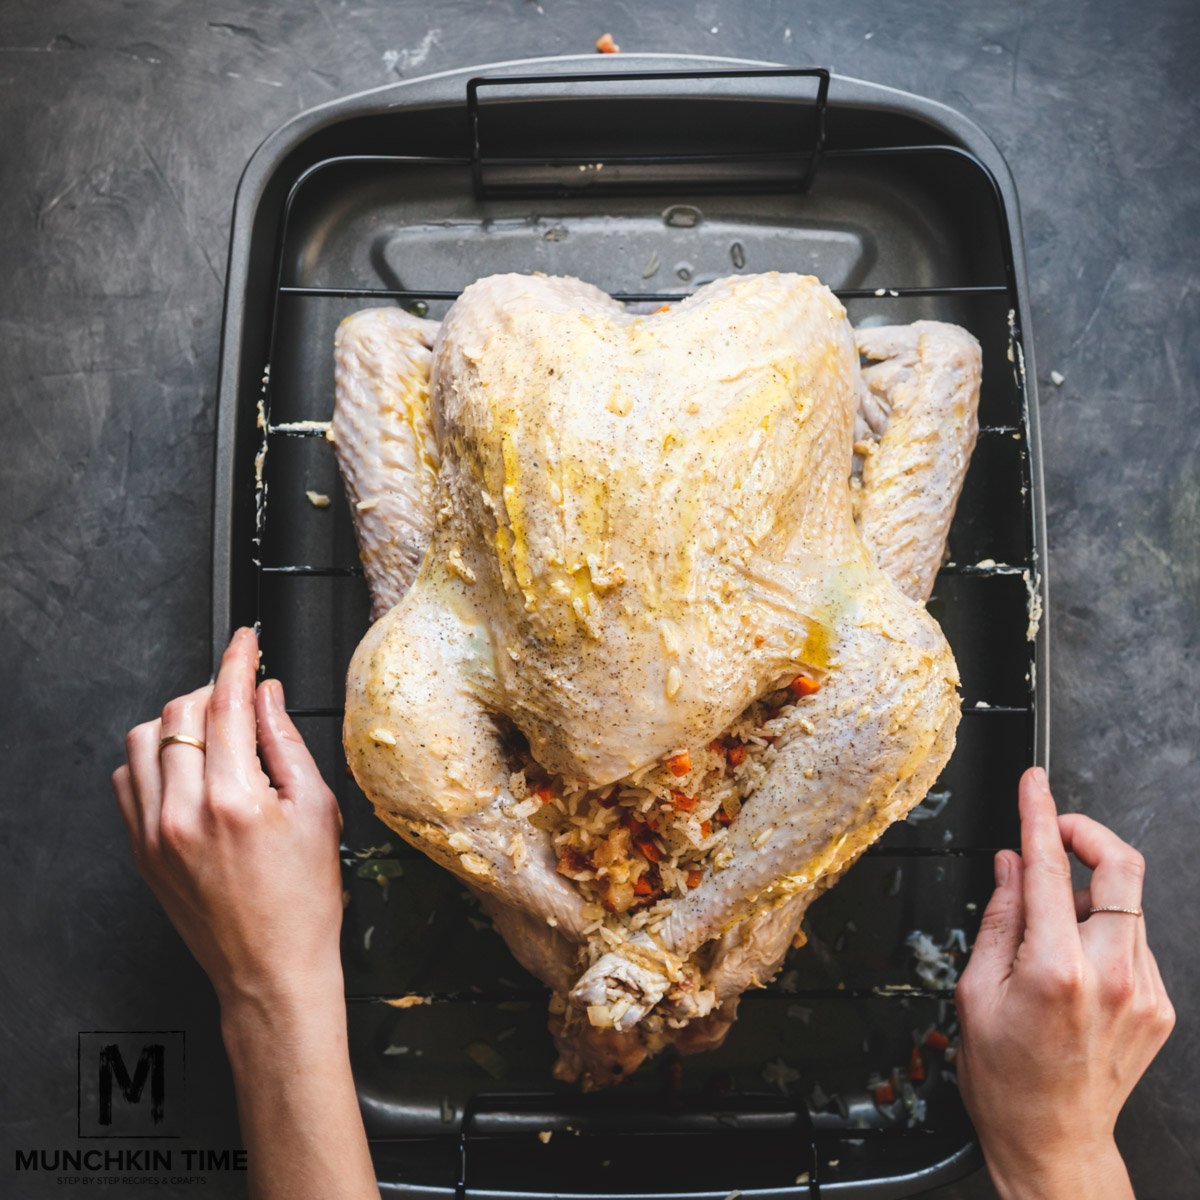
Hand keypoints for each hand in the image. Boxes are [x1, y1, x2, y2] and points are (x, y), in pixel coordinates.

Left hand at [112, 627, 345, 1015]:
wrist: (271, 971)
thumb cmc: (304, 901)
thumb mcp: (317, 810)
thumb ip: (286, 743)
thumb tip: (268, 695)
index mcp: (235, 799)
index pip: (229, 703)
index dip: (238, 661)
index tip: (246, 641)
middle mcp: (183, 812)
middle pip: (181, 711)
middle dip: (214, 690)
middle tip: (244, 695)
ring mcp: (153, 833)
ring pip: (143, 739)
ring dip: (179, 721)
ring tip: (215, 735)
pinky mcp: (140, 852)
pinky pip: (127, 780)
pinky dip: (153, 758)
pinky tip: (188, 769)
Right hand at [956, 767, 1174, 1199]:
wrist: (1052, 1140)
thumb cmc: (1006, 1077)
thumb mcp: (975, 990)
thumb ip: (1000, 916)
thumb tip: (1012, 865)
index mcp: (1056, 969)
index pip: (1052, 867)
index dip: (1039, 814)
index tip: (1034, 784)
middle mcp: (1111, 975)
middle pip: (1122, 867)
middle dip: (1089, 834)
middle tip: (1058, 832)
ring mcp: (1142, 992)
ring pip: (1126, 905)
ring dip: (1087, 895)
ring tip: (1049, 931)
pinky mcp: (1157, 1006)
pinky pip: (1132, 942)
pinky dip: (1100, 933)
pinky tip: (1070, 964)